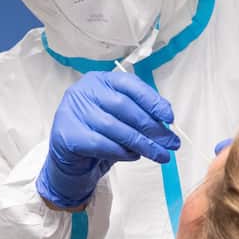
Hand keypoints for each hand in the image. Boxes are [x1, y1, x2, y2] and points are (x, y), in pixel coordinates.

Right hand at [36, 71, 180, 207]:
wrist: (69, 157)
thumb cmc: (98, 133)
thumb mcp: (119, 117)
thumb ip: (139, 113)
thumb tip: (167, 123)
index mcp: (99, 80)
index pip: (129, 84)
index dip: (152, 100)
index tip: (169, 117)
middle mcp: (84, 91)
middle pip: (123, 106)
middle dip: (151, 126)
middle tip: (171, 143)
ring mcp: (73, 111)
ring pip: (115, 127)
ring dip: (142, 143)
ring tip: (160, 154)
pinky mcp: (68, 134)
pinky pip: (102, 144)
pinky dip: (122, 152)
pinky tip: (135, 156)